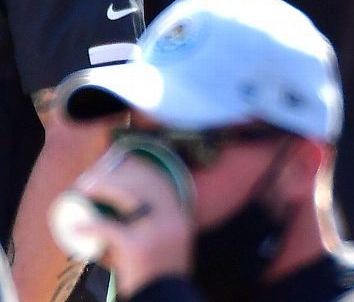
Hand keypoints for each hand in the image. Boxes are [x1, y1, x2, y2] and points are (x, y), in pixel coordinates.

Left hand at [72, 152, 194, 297]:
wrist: (164, 297)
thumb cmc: (159, 275)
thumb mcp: (167, 244)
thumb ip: (155, 225)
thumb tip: (128, 208)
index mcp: (180, 218)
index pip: (162, 182)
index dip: (140, 169)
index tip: (122, 162)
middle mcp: (171, 220)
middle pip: (144, 184)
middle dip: (118, 174)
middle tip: (94, 175)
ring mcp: (156, 232)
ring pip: (128, 197)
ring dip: (103, 187)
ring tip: (84, 186)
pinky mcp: (137, 247)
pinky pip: (109, 229)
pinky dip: (89, 227)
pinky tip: (76, 227)